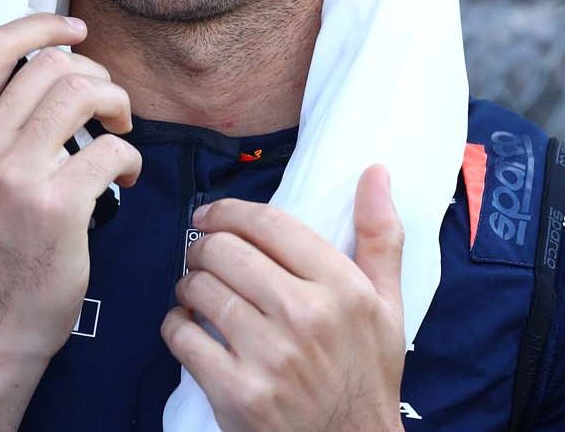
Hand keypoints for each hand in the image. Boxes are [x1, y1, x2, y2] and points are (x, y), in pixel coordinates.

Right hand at [0, 14, 142, 362]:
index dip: (42, 25)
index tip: (76, 31)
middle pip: (51, 65)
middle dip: (95, 75)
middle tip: (108, 105)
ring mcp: (15, 176)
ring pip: (81, 94)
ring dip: (116, 105)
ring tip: (120, 132)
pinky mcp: (56, 207)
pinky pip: (109, 150)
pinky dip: (129, 158)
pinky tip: (124, 178)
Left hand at [161, 165, 406, 431]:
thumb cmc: (367, 376)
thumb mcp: (388, 308)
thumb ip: (380, 237)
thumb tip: (375, 172)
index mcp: (342, 289)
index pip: (269, 224)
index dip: (229, 211)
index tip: (211, 216)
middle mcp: (305, 317)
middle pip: (224, 250)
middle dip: (203, 249)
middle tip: (203, 259)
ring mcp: (269, 356)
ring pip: (198, 288)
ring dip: (187, 286)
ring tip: (197, 294)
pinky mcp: (237, 392)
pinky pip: (182, 336)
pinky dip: (176, 327)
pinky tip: (189, 329)